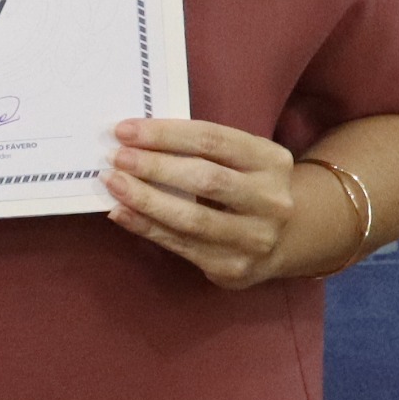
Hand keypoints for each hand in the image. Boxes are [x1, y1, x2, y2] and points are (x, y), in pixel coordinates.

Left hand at [104, 118, 331, 290]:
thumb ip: (202, 149)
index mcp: (272, 161)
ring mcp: (255, 238)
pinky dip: (147, 228)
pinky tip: (122, 213)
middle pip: (204, 179)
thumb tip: (136, 141)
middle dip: (154, 166)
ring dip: (145, 200)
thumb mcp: (241, 159)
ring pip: (192, 219)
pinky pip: (181, 246)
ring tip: (113, 184)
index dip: (165, 134)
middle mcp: (271, 200)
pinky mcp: (234, 268)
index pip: (212, 140)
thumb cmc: (246, 187)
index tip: (125, 130)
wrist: (285, 240)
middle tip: (116, 157)